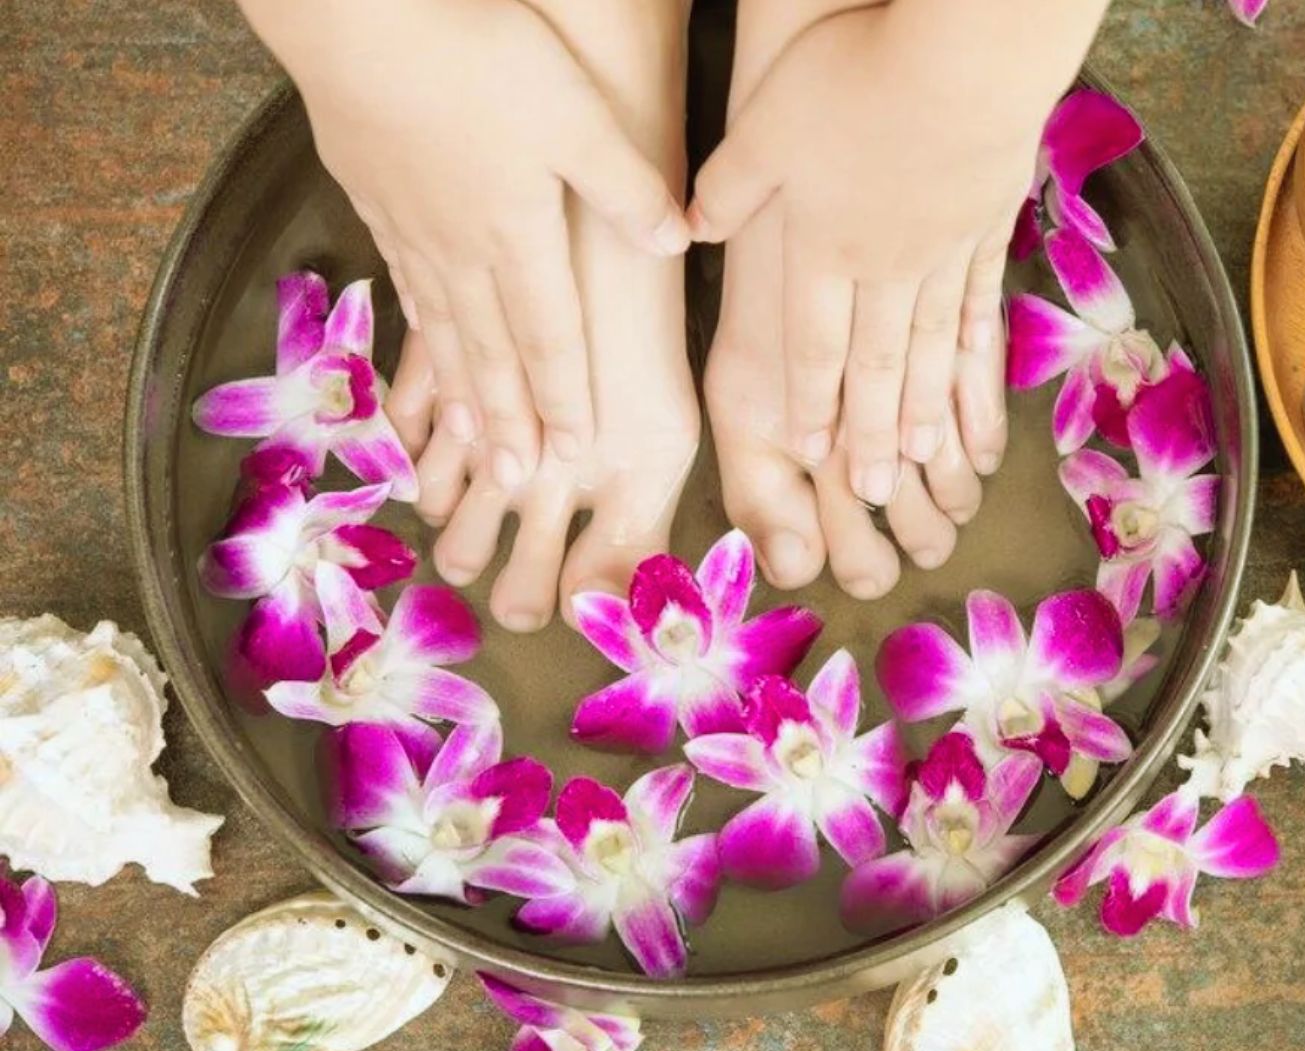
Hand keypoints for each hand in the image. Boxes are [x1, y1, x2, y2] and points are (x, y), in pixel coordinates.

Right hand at [241, 0, 688, 488]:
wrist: (359, 20)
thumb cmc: (477, 58)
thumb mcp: (576, 115)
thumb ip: (626, 186)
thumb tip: (678, 241)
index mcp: (517, 234)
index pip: (548, 337)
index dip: (563, 399)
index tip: (571, 454)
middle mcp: (460, 248)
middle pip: (489, 352)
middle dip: (507, 422)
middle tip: (514, 482)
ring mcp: (409, 227)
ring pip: (441, 329)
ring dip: (458, 392)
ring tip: (463, 444)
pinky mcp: (372, 197)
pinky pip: (401, 287)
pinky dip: (416, 333)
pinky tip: (422, 346)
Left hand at [689, 3, 1076, 503]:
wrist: (963, 59)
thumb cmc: (856, 81)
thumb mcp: (766, 127)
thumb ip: (729, 186)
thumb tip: (689, 228)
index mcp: (825, 247)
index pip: (813, 342)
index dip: (810, 400)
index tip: (810, 451)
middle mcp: (887, 266)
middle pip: (875, 365)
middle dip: (870, 432)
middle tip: (874, 492)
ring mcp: (946, 252)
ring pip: (932, 348)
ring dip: (924, 406)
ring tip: (923, 456)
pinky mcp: (989, 225)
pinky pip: (981, 301)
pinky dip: (977, 345)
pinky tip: (977, 373)